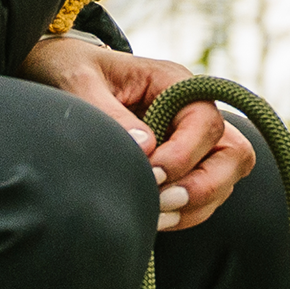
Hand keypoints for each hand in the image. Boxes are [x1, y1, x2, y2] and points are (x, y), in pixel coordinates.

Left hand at [19, 37, 257, 229]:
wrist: (55, 74)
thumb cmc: (69, 70)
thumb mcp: (77, 82)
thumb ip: (110, 114)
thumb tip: (145, 150)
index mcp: (174, 82)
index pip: (207, 122)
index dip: (184, 154)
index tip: (149, 172)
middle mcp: (192, 111)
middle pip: (234, 153)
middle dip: (204, 186)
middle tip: (162, 202)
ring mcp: (190, 140)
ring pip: (225, 179)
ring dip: (196, 205)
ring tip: (154, 216)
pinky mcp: (179, 165)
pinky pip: (204, 196)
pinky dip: (186, 214)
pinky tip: (152, 218)